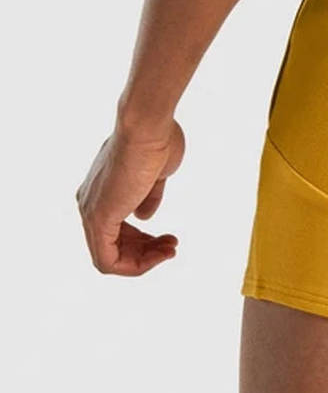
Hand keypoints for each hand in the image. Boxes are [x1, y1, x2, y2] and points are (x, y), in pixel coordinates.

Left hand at [76, 119, 184, 274]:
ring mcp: (91, 212)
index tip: (169, 238)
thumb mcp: (155, 176)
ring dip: (145, 261)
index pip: (117, 233)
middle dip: (147, 253)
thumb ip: (148, 198)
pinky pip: (109, 260)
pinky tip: (161, 253)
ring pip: (111, 258)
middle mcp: (89, 203)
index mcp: (102, 192)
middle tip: (172, 245)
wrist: (148, 127)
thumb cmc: (156, 141)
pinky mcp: (98, 219)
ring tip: (171, 248)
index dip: (145, 243)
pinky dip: (137, 265)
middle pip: (114, 249)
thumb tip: (144, 217)